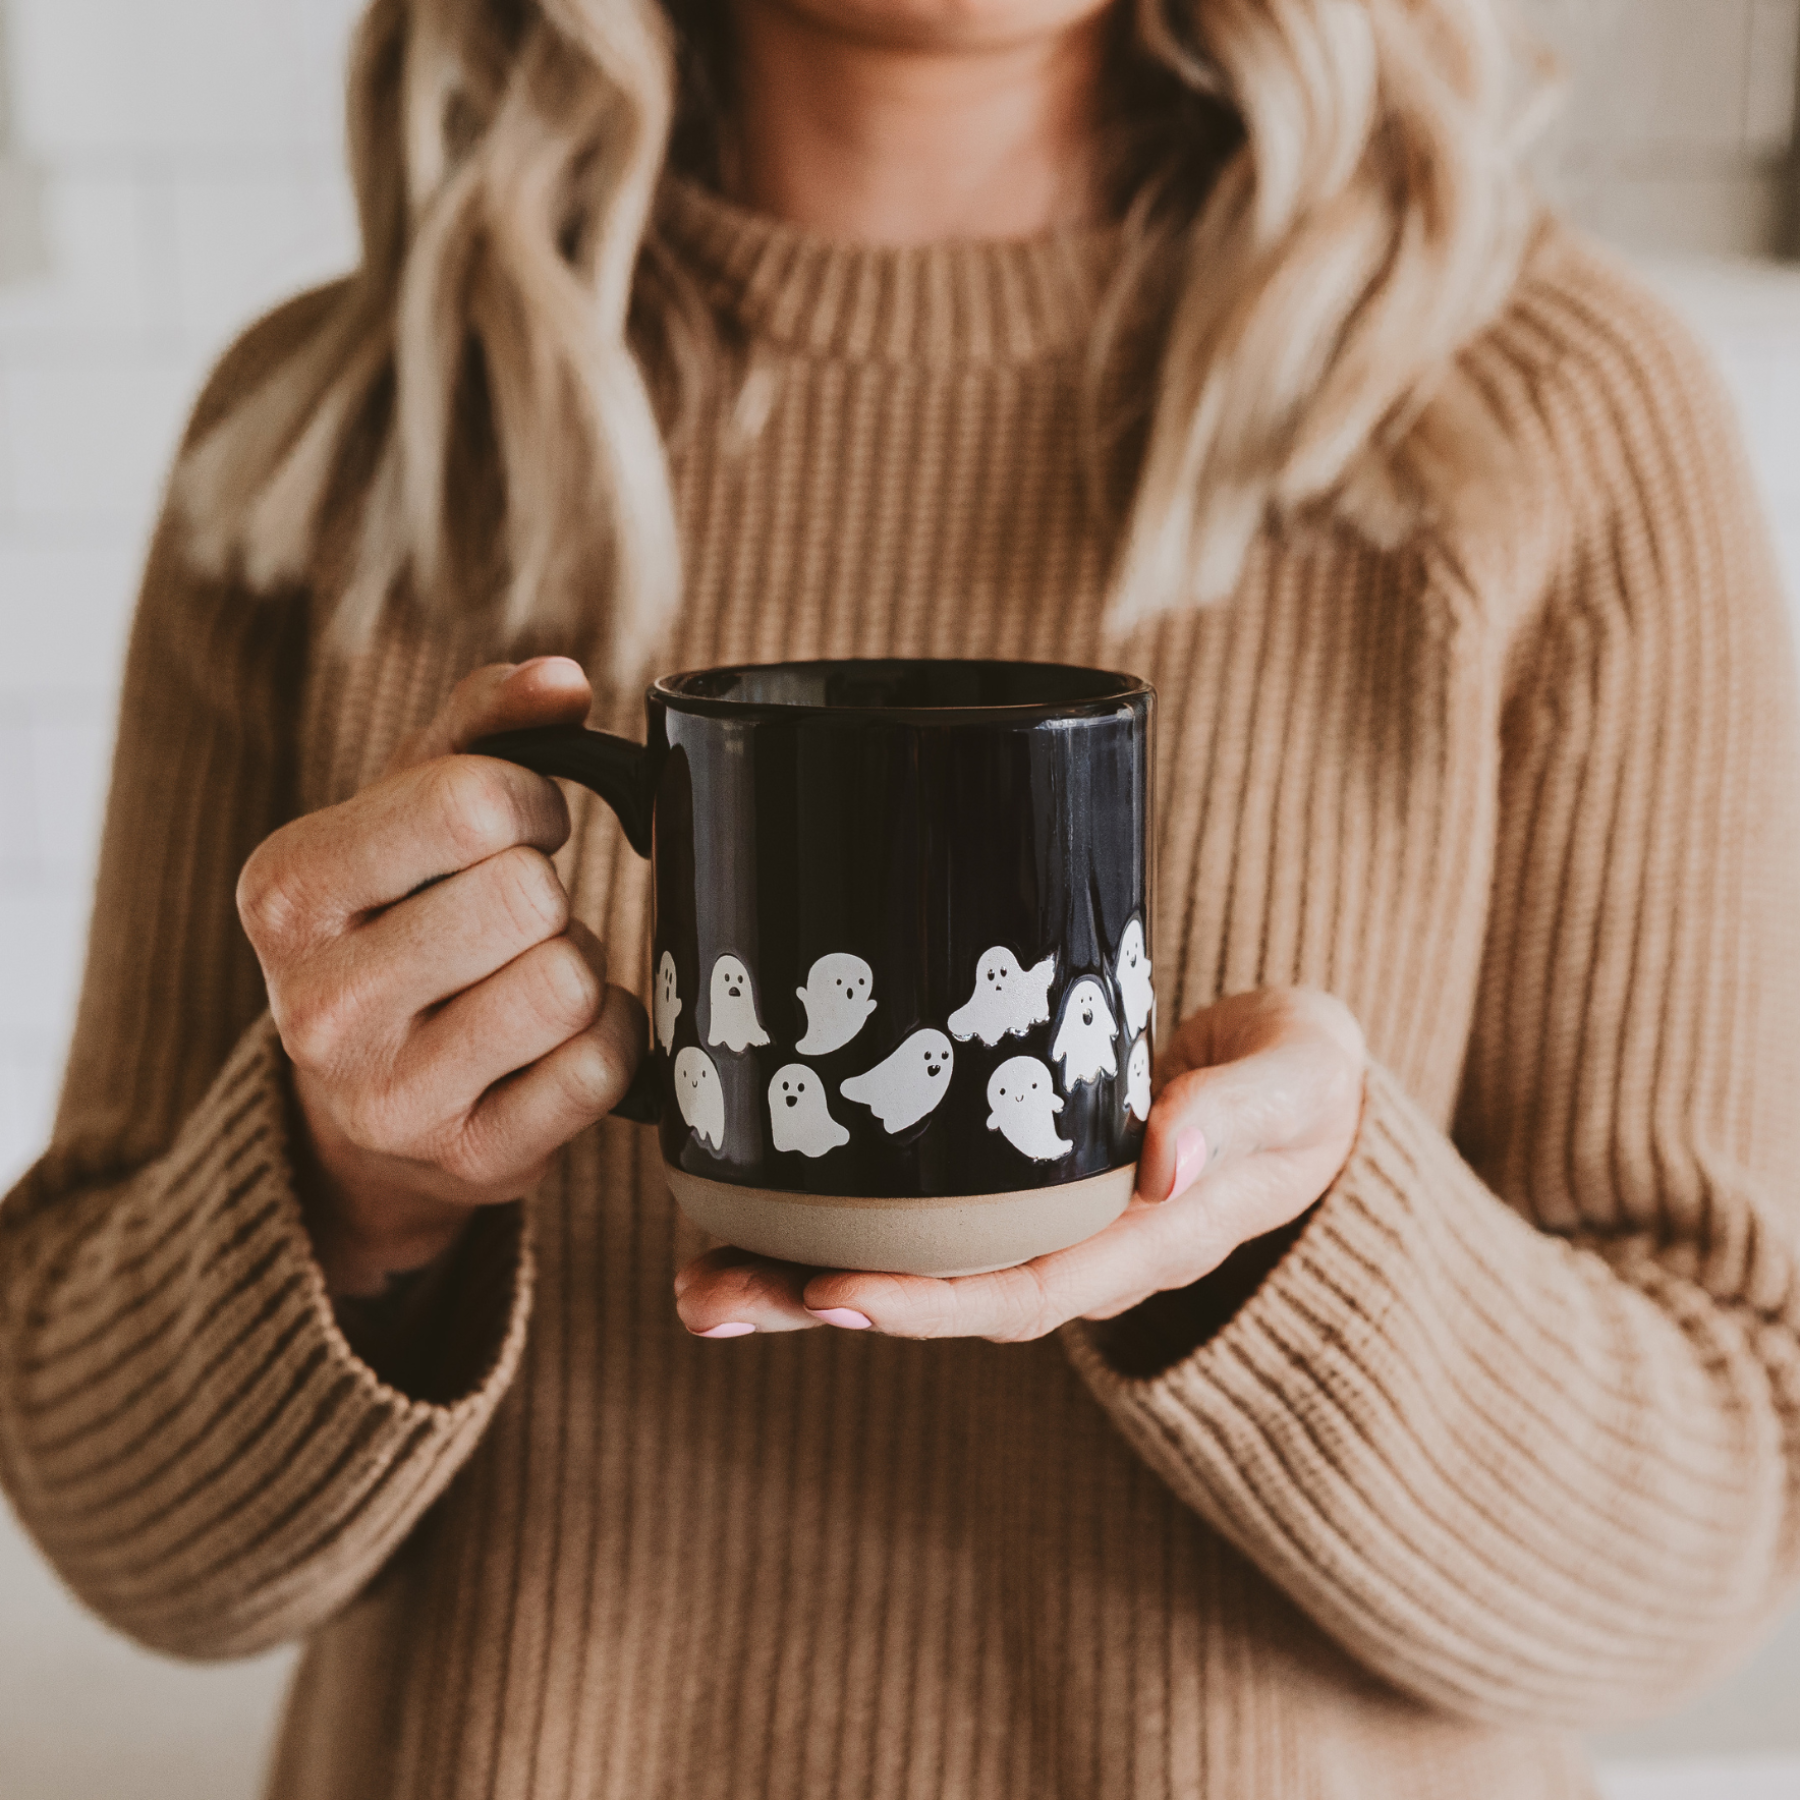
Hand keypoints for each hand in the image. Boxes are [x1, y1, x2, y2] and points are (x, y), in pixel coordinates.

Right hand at [238, 657, 647, 1295]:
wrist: (362, 1108)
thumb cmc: (398, 926)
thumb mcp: (402, 814)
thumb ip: (479, 727)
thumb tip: (561, 679)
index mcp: (288, 891)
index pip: (471, 803)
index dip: (529, 800)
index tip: (520, 824)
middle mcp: (318, 1006)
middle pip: (530, 895)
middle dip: (547, 895)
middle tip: (513, 919)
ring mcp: (392, 1099)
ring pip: (570, 981)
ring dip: (576, 967)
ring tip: (522, 979)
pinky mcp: (473, 1162)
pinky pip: (603, 1065)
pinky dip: (606, 1040)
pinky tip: (552, 1044)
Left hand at [673, 987, 1365, 1341]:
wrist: (1301, 1091)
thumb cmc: (1301, 1083)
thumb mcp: (1299, 1080)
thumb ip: (1242, 1113)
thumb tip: (1167, 1160)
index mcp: (1145, 1239)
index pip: (1025, 1292)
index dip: (927, 1302)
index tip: (831, 1295)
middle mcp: (1078, 1252)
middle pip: (937, 1299)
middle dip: (819, 1306)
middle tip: (704, 1298)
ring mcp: (1037, 1226)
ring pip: (907, 1271)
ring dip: (795, 1281)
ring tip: (689, 1277)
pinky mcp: (1006, 1188)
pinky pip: (912, 1225)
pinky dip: (827, 1229)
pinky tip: (745, 1217)